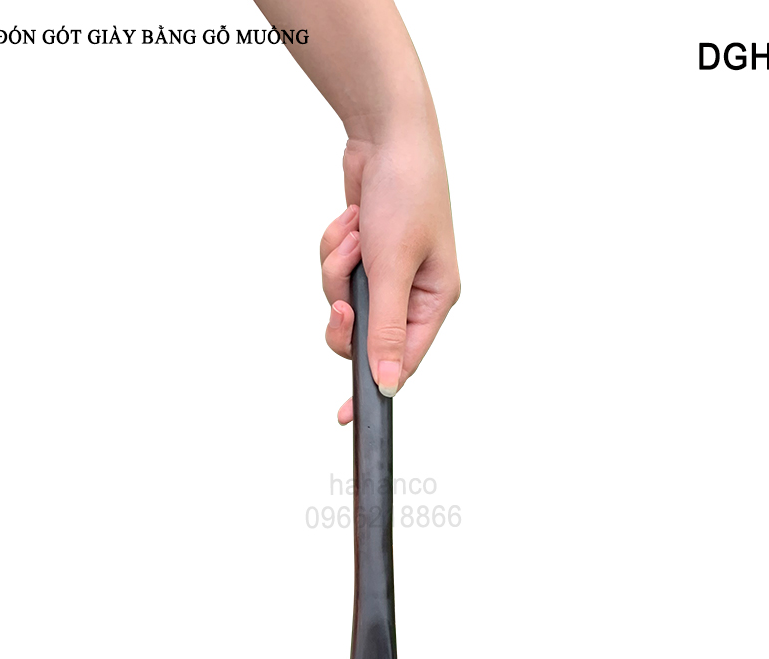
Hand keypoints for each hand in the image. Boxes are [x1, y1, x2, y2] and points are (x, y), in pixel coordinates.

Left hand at [320, 132, 459, 424]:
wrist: (386, 133)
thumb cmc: (406, 191)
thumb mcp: (393, 267)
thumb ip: (386, 331)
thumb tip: (389, 386)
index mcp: (434, 301)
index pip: (401, 361)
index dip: (371, 387)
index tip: (344, 415)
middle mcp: (412, 293)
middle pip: (362, 335)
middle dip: (345, 307)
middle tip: (344, 297)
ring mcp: (386, 274)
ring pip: (342, 301)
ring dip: (337, 267)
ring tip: (354, 232)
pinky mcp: (364, 256)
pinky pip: (335, 272)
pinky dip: (334, 247)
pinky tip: (349, 219)